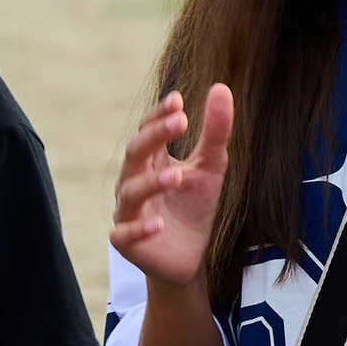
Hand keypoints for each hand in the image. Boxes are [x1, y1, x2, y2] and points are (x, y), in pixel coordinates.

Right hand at [112, 84, 232, 290]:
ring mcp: (127, 213)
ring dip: (152, 183)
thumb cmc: (194, 208)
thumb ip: (215, 132)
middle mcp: (133, 182)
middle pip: (135, 153)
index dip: (159, 115)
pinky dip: (140, 228)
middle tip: (179, 121)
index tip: (178, 100)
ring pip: (130, 192)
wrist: (190, 258)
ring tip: (177, 175)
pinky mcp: (128, 244)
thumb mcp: (211, 167)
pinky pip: (125, 234)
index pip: (147, 131)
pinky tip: (159, 224)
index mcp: (150, 161)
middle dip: (154, 136)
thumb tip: (221, 87)